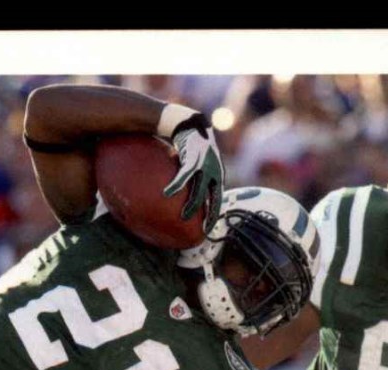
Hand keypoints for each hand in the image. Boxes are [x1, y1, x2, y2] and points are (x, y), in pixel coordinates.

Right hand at [162, 112, 223, 232]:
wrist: (188, 121)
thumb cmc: (192, 144)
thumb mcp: (199, 161)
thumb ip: (198, 176)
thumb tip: (190, 192)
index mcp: (217, 172)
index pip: (219, 196)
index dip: (215, 211)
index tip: (211, 226)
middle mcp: (214, 169)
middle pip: (213, 196)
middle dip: (209, 213)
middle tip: (204, 229)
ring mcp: (204, 164)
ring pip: (199, 189)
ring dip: (192, 204)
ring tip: (184, 216)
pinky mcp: (192, 157)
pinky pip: (184, 175)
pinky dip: (176, 185)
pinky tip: (168, 193)